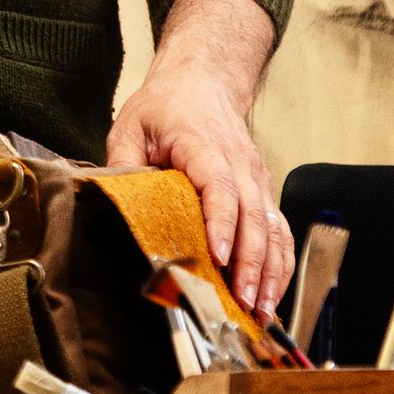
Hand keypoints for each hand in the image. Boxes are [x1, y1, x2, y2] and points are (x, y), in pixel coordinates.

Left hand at [105, 0, 288, 312]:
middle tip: (242, 301)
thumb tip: (114, 204)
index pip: (219, 189)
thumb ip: (123, 163)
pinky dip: (279, 265)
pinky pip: (279, 232)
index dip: (221, 225)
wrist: (204, 83)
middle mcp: (239, 166)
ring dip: (270, 272)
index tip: (218, 258)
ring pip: (273, 230)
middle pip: (253, 218)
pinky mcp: (262, 193)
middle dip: (250, 264)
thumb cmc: (165, 107)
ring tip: (261, 310)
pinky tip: (272, 295)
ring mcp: (256, 181)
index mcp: (204, 147)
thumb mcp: (131, 126)